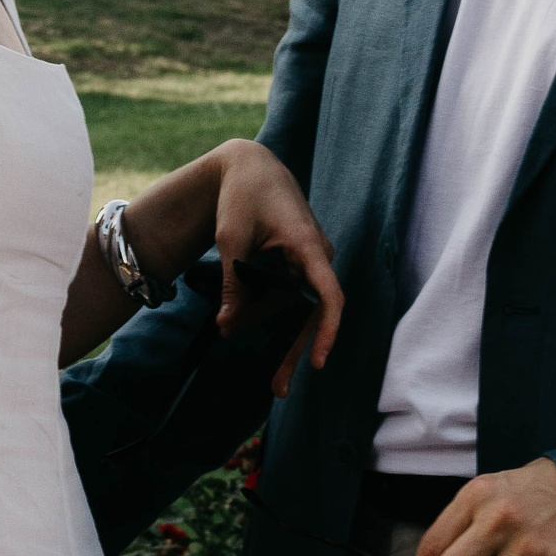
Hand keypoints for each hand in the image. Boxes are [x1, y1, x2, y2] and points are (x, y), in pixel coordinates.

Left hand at [207, 140, 344, 396]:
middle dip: (296, 351)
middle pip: (312, 312)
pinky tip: (247, 329)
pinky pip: (288, 297)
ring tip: (266, 373)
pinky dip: (269, 315)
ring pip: (298, 308)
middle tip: (279, 389)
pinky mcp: (296, 264)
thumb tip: (226, 326)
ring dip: (277, 336)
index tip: (318, 359)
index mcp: (309, 246)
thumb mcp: (231, 238)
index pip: (329, 294)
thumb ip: (233, 284)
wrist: (250, 165)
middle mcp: (316, 256)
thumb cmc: (243, 195)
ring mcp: (308, 261)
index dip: (327, 330)